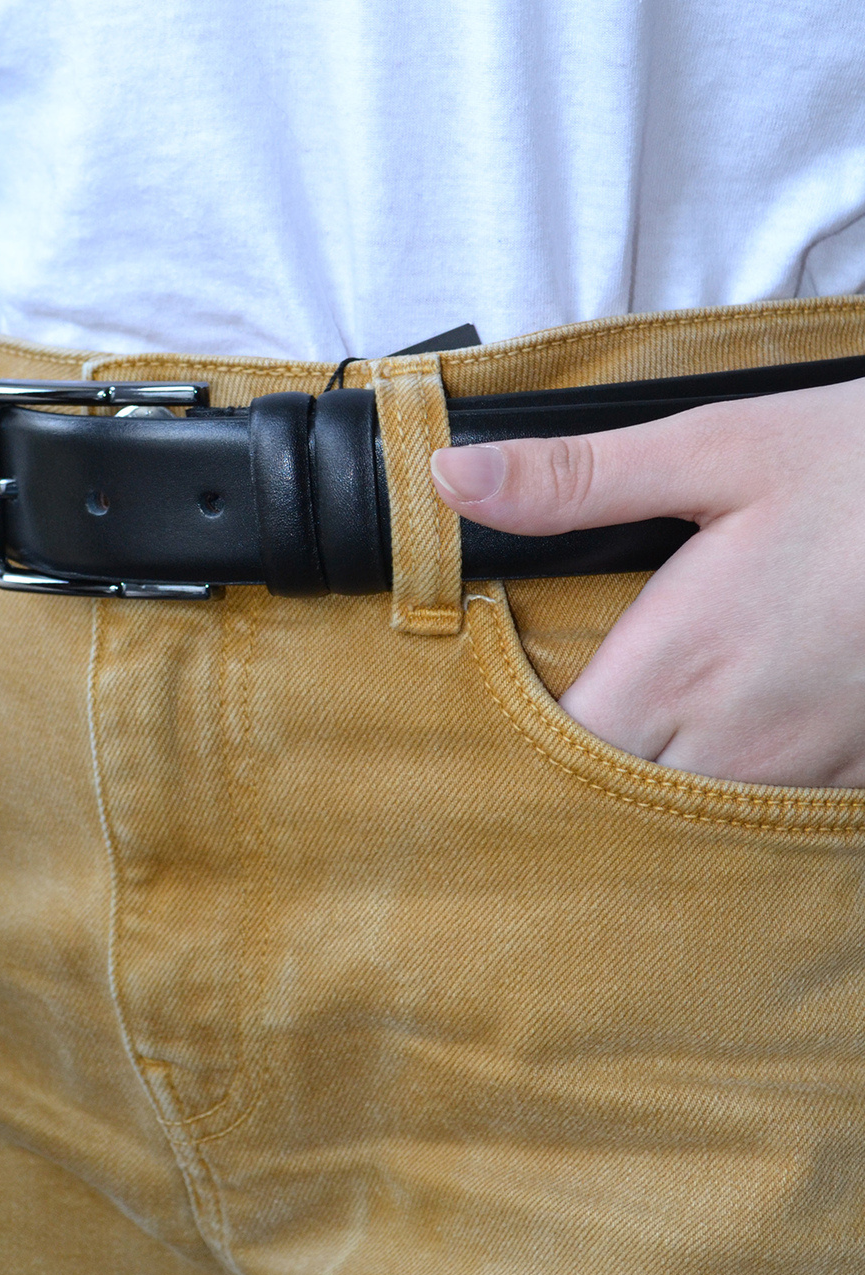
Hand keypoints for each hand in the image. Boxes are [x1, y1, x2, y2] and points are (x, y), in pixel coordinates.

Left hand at [430, 378, 864, 786]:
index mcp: (678, 663)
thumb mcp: (715, 450)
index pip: (558, 755)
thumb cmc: (857, 468)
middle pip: (615, 806)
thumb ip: (577, 479)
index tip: (483, 722)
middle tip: (530, 750)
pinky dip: (727, 799)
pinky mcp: (855, 772)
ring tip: (619, 755)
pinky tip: (712, 758)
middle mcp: (734, 739)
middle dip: (570, 786)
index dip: (511, 750)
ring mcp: (802, 768)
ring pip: (691, 825)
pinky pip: (769, 820)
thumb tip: (450, 476)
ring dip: (645, 800)